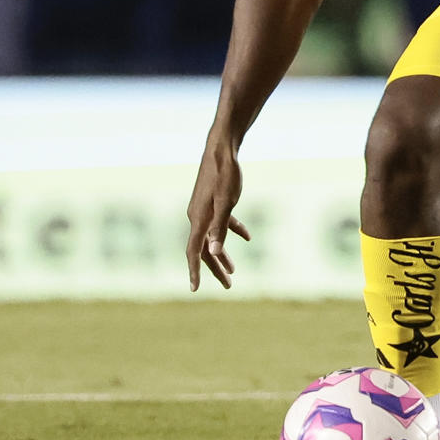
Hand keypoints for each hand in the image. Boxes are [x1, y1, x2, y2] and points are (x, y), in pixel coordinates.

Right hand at [185, 134, 251, 289]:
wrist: (221, 149)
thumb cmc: (226, 174)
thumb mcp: (227, 202)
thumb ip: (221, 228)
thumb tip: (214, 253)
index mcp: (198, 219)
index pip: (193, 252)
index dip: (195, 271)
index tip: (195, 289)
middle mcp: (197, 217)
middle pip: (203, 249)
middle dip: (215, 269)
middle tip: (228, 286)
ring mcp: (203, 209)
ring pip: (210, 238)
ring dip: (221, 254)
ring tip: (233, 270)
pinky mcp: (211, 202)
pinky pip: (219, 223)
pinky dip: (231, 231)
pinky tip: (246, 237)